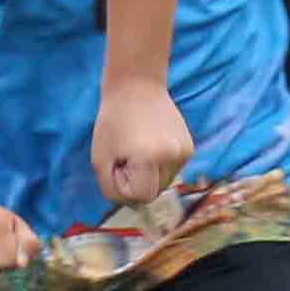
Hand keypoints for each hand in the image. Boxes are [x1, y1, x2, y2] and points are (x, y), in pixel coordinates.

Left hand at [91, 76, 193, 207]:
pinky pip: (172, 170)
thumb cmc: (112, 120)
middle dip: (138, 182)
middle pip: (154, 192)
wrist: (137, 86)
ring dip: (150, 174)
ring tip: (139, 149)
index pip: (140, 196)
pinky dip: (160, 165)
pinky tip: (152, 144)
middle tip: (126, 156)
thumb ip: (111, 188)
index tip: (117, 164)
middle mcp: (173, 157)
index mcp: (149, 158)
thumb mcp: (100, 157)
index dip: (124, 186)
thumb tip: (131, 205)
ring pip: (165, 182)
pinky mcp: (190, 147)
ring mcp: (185, 153)